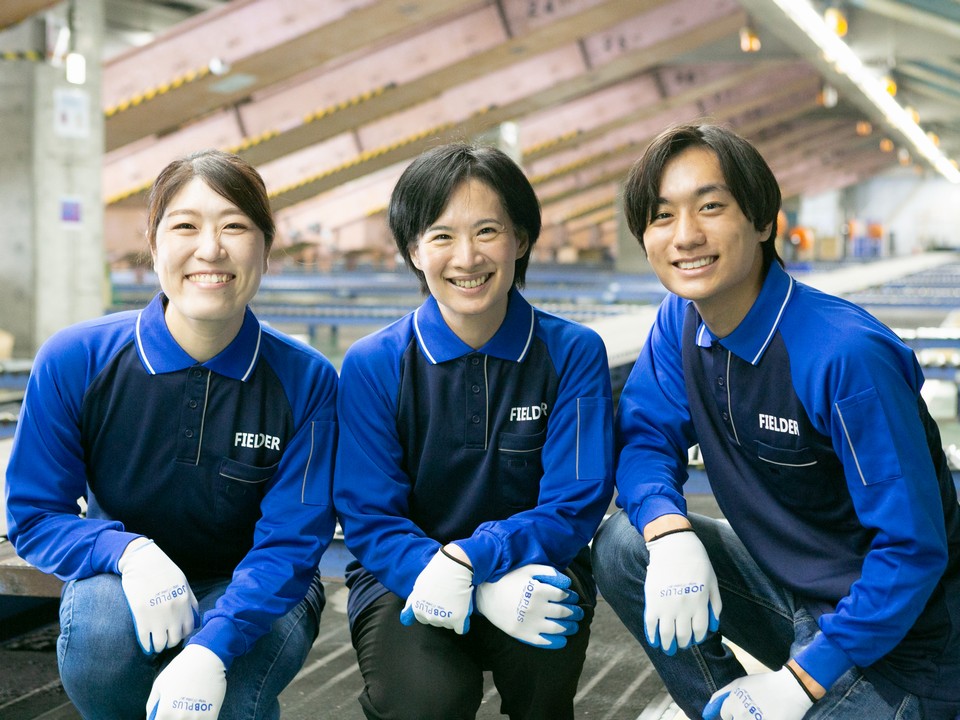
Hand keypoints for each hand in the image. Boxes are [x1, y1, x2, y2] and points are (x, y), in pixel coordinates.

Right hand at [118, 538, 198, 653]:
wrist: (142, 560)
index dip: (182, 634)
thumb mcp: (183, 583)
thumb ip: (190, 601)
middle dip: (170, 642)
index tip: (176, 634)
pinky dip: (146, 645)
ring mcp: (156, 615)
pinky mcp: (140, 615)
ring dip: (158, 647)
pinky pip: (145, 638)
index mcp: (184, 602)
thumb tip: (194, 619)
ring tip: (156, 645)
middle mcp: (172, 611)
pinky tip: (146, 646)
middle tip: (165, 640)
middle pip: (174, 639)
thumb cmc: (163, 570)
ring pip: (160, 643)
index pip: (188, 629)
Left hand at [147, 644, 225, 719]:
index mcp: (164, 712)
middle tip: (177, 711)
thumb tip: (151, 718)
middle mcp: (179, 718)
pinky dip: (201, 719)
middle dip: (174, 719)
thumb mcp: (159, 683)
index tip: (165, 716)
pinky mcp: (211, 714)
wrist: (206, 657)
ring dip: (188, 719)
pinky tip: (200, 713)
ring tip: (189, 711)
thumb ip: (152, 704)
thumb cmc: (180, 668)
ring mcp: (196, 717)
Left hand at [400, 547, 473, 633]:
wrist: (453, 566)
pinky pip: (461, 629)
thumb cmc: (436, 574)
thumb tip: (404, 620)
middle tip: (447, 598)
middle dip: (442, 613)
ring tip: (455, 599)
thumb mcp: (418, 588)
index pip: (424, 619)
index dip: (432, 609)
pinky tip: (463, 611)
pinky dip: (463, 623)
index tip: (438, 600)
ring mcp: (443, 619)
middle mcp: (429, 617)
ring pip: (449, 624)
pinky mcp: (457, 618)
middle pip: (437, 622)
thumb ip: (411, 604)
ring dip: (453, 615)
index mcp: (418, 610)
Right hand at [476, 564, 583, 648]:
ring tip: (574, 626)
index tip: (573, 597)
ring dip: (570, 627)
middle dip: (575, 612)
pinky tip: (563, 639)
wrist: (484, 594)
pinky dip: (557, 642)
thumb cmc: (508, 579)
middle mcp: (536, 608)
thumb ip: (549, 572)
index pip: (563, 595)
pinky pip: (544, 641)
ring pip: (558, 628)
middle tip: (579, 612)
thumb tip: (567, 583)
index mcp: (538, 590)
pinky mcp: (523, 634)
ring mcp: (530, 623)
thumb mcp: (528, 569)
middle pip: (564, 612)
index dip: (571, 596)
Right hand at [644, 529, 720, 654]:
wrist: (674, 545)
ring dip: (668, 644)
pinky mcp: (653, 599)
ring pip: (667, 633)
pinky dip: (652, 634)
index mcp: (700, 603)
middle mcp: (684, 607)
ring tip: (668, 648)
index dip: (697, 637)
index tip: (694, 638)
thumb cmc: (696, 562)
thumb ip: (715, 605)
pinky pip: (651, 622)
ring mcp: (667, 604)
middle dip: (683, 643)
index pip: (699, 630)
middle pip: (683, 635)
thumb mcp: (712, 582)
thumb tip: (714, 626)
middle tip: (681, 645)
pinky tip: (654, 640)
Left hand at [703, 666, 813, 719]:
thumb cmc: (764, 684)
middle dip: (741, 717)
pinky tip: (768, 715)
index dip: (732, 714)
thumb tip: (708, 708)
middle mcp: (741, 714)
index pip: (724, 716)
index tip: (742, 710)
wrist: (790, 689)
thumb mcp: (739, 683)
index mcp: (733, 703)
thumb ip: (721, 694)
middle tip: (753, 711)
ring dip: (750, 718)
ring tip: (761, 712)